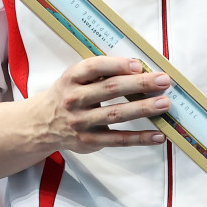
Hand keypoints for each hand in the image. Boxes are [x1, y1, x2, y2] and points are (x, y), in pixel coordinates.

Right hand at [25, 55, 172, 154]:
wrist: (42, 124)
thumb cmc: (68, 95)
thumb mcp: (74, 78)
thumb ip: (99, 72)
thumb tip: (139, 68)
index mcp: (71, 78)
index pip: (94, 67)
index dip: (117, 65)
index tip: (138, 65)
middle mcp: (74, 99)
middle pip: (110, 89)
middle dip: (140, 84)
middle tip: (163, 81)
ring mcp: (82, 122)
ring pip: (116, 114)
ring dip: (143, 109)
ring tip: (164, 103)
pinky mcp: (90, 141)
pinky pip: (119, 140)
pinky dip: (140, 138)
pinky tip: (157, 135)